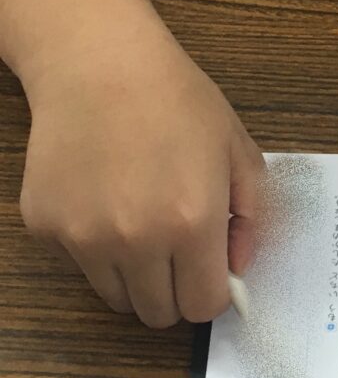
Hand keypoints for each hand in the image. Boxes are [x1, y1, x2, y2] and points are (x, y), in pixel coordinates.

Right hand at [19, 27, 265, 326]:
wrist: (100, 63)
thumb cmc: (176, 101)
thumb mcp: (237, 150)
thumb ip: (251, 218)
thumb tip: (238, 268)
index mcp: (192, 223)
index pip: (203, 306)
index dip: (212, 293)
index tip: (210, 272)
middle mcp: (136, 239)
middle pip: (158, 313)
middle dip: (174, 291)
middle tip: (177, 254)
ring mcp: (84, 236)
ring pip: (116, 297)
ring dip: (134, 277)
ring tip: (140, 225)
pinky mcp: (47, 226)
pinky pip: (78, 263)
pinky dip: (93, 246)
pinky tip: (103, 197)